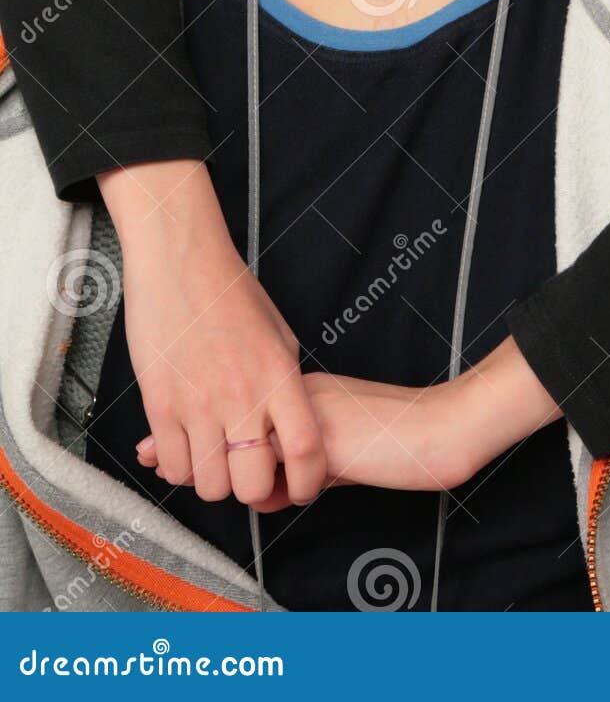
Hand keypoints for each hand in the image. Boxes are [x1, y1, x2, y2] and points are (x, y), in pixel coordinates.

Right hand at [99, 159, 326, 507]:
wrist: (179, 261)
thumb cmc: (229, 291)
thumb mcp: (278, 333)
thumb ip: (286, 382)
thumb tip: (288, 424)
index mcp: (278, 374)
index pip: (304, 449)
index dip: (306, 482)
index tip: (299, 489)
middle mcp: (240, 394)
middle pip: (252, 483)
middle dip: (253, 491)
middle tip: (248, 475)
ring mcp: (197, 403)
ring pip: (209, 484)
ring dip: (214, 481)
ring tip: (215, 457)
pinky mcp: (159, 404)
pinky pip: (172, 466)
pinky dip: (180, 468)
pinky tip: (186, 446)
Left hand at [134, 335, 561, 511]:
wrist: (431, 429)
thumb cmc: (388, 436)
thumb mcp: (334, 448)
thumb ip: (296, 458)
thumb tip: (269, 491)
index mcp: (289, 383)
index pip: (225, 397)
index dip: (189, 424)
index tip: (152, 442)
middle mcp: (286, 392)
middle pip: (219, 417)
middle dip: (192, 450)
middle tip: (171, 464)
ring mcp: (298, 411)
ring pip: (239, 446)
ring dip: (235, 477)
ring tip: (256, 489)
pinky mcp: (313, 436)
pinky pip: (272, 471)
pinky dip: (270, 491)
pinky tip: (283, 497)